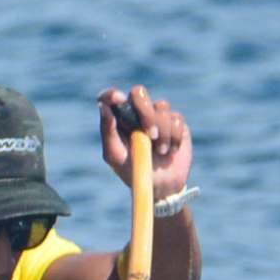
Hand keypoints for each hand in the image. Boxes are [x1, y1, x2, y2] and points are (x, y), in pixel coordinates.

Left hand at [97, 86, 191, 201]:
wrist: (160, 187)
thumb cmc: (133, 171)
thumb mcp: (115, 156)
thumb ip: (108, 131)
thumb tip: (102, 106)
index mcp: (119, 118)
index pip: (111, 97)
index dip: (112, 94)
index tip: (118, 99)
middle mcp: (138, 112)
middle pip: (139, 92)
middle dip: (146, 112)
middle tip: (150, 135)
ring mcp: (158, 116)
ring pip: (162, 106)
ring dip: (163, 131)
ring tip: (161, 151)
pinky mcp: (176, 122)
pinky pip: (177, 118)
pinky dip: (174, 136)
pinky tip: (171, 151)